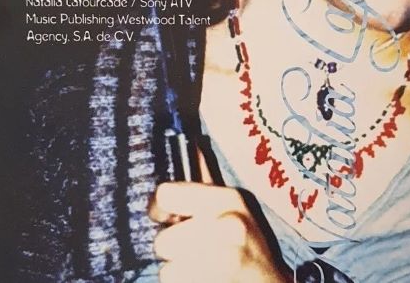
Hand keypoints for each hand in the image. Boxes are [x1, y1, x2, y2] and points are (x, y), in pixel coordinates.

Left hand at [149, 153, 290, 282]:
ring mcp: (221, 261)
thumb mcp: (236, 207)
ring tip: (204, 268)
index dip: (160, 208)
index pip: (166, 194)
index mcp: (228, 199)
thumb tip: (192, 141)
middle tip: (199, 250)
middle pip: (163, 240)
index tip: (167, 217)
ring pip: (166, 267)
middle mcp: (226, 226)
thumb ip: (207, 180)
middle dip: (175, 249)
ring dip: (180, 271)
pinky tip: (205, 280)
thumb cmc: (249, 247)